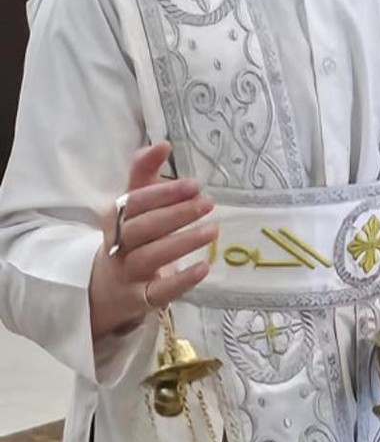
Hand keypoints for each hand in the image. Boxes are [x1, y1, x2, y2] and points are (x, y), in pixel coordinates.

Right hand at [88, 141, 215, 340]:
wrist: (105, 288)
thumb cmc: (129, 238)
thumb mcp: (133, 205)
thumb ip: (144, 173)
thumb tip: (162, 143)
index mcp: (116, 218)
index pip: (134, 202)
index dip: (162, 193)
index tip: (193, 184)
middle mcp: (119, 244)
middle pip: (144, 228)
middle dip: (176, 214)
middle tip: (208, 203)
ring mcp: (128, 273)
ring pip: (152, 257)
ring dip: (183, 242)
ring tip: (213, 230)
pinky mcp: (141, 298)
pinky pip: (160, 290)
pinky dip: (182, 280)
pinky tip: (204, 268)